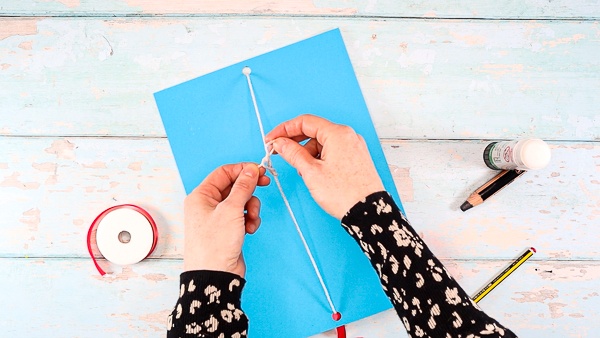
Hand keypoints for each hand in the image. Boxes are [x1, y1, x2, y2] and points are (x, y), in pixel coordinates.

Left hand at [183, 163, 269, 277]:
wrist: (214, 275)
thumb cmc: (214, 245)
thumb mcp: (231, 210)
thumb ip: (243, 187)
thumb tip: (250, 171)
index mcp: (201, 196)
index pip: (224, 172)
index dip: (242, 169)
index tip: (259, 170)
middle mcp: (207, 205)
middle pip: (234, 186)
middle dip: (249, 190)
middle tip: (265, 184)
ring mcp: (217, 218)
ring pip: (241, 202)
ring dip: (252, 208)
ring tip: (252, 219)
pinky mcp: (227, 230)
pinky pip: (242, 216)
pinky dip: (250, 220)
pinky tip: (250, 229)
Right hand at [265, 114, 383, 219]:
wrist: (368, 212)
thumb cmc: (344, 193)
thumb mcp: (311, 172)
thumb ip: (293, 153)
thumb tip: (280, 143)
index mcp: (338, 134)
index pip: (305, 122)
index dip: (284, 129)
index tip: (271, 140)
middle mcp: (348, 136)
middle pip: (314, 131)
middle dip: (295, 142)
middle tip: (279, 152)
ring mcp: (353, 146)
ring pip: (323, 143)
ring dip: (308, 153)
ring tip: (303, 171)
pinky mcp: (356, 158)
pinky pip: (333, 151)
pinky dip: (320, 158)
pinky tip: (315, 173)